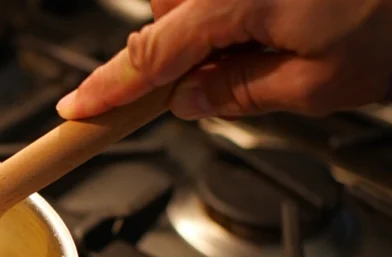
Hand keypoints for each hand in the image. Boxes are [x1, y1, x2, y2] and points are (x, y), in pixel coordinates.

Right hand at [56, 0, 391, 119]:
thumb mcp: (318, 85)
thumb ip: (239, 94)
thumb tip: (190, 101)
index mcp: (232, 2)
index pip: (147, 58)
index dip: (107, 91)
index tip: (75, 109)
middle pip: (166, 19)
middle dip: (185, 51)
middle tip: (238, 71)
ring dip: (216, 24)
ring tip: (280, 34)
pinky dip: (234, 5)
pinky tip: (286, 12)